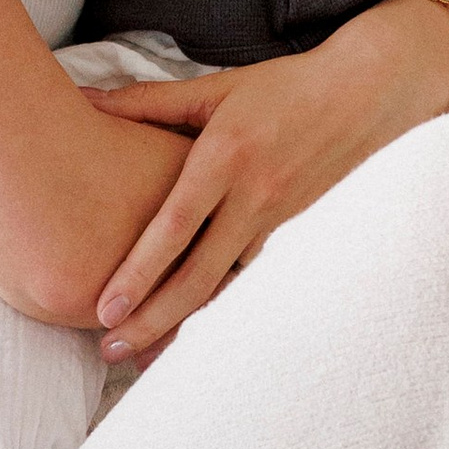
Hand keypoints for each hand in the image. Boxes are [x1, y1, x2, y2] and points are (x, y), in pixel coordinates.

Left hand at [83, 0, 448, 360]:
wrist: (366, 93)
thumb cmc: (283, 88)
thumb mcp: (215, 89)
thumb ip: (146, 102)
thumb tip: (82, 97)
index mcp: (225, 156)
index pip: (175, 226)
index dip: (139, 272)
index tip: (105, 308)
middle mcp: (253, 196)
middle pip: (198, 275)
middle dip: (153, 320)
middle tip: (111, 350)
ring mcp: (280, 221)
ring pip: (226, 289)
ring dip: (185, 327)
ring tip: (145, 360)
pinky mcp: (298, 235)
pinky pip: (252, 280)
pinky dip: (223, 310)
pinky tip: (198, 336)